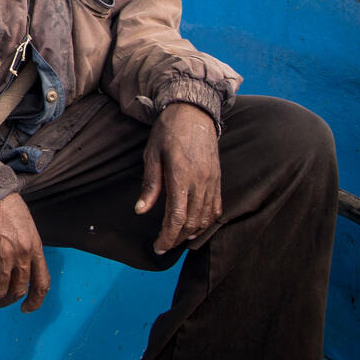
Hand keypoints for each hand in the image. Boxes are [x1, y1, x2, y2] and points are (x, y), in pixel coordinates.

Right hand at [0, 193, 49, 311]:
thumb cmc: (2, 205)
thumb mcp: (25, 226)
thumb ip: (25, 248)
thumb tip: (14, 269)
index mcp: (35, 248)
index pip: (42, 284)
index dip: (35, 301)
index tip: (26, 308)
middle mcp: (21, 256)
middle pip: (17, 291)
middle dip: (5, 301)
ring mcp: (2, 258)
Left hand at [136, 102, 221, 253]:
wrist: (193, 112)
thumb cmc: (168, 131)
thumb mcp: (151, 155)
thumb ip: (150, 185)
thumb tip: (141, 210)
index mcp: (181, 176)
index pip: (177, 216)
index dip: (167, 236)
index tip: (157, 247)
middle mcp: (201, 181)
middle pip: (192, 222)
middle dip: (177, 239)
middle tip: (162, 246)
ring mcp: (212, 181)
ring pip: (205, 218)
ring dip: (191, 233)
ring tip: (175, 239)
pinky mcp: (218, 179)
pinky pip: (216, 207)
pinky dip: (206, 222)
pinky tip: (194, 227)